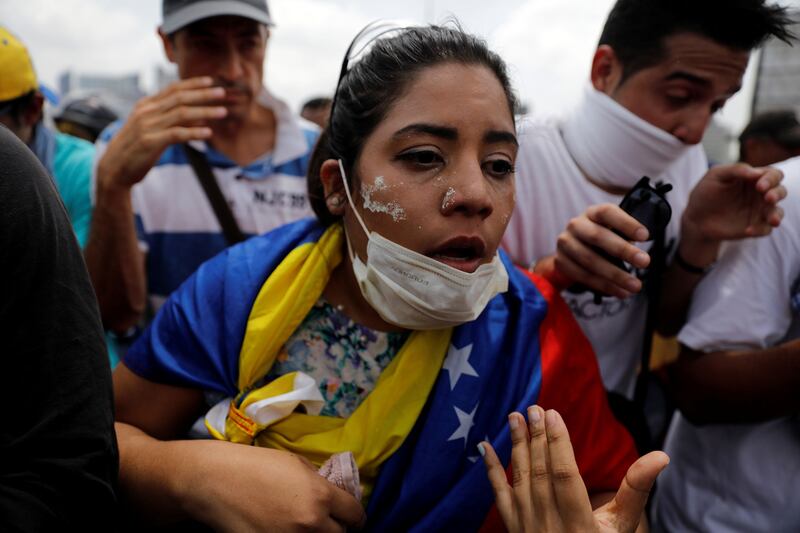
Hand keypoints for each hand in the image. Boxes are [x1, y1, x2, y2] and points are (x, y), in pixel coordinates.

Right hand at [96, 77, 227, 190]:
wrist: (113, 168)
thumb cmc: (136, 149)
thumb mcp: (153, 129)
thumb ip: (172, 120)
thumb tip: (200, 116)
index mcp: (146, 105)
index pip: (172, 89)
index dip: (192, 84)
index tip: (210, 80)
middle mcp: (146, 112)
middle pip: (180, 98)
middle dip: (203, 94)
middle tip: (222, 92)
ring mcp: (147, 126)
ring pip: (181, 114)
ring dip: (204, 112)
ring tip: (222, 112)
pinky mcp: (150, 142)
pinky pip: (176, 134)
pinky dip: (194, 132)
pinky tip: (208, 133)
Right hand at [181, 443, 365, 531]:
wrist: (213, 482)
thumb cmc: (254, 465)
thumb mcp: (296, 464)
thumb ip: (320, 483)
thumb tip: (335, 498)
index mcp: (320, 497)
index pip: (355, 516)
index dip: (354, 515)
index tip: (350, 516)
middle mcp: (310, 524)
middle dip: (337, 529)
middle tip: (328, 522)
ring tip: (305, 526)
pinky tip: (284, 530)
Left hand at [481, 406, 668, 532]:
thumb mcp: (623, 525)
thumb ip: (636, 489)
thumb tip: (661, 456)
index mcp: (580, 524)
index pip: (565, 475)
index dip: (558, 443)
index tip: (553, 414)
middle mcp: (550, 525)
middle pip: (541, 473)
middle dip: (537, 437)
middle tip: (534, 408)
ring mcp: (528, 527)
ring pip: (521, 479)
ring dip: (517, 446)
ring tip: (515, 417)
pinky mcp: (514, 528)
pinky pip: (499, 496)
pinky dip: (491, 470)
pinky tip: (485, 447)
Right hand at [554, 204, 651, 298]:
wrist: (573, 249)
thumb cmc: (602, 238)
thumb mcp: (613, 231)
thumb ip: (626, 236)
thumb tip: (642, 254)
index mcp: (592, 213)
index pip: (607, 212)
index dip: (626, 223)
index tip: (645, 236)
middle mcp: (576, 225)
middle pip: (598, 236)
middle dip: (623, 250)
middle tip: (645, 262)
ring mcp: (565, 243)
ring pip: (590, 260)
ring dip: (615, 275)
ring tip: (635, 285)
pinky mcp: (561, 261)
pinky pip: (583, 276)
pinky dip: (603, 286)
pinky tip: (620, 291)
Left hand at [680, 164, 785, 263]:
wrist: (695, 217)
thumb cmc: (706, 192)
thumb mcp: (716, 175)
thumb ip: (736, 169)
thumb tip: (757, 172)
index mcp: (754, 179)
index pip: (773, 175)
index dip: (771, 178)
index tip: (759, 186)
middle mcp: (760, 195)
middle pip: (780, 191)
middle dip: (777, 194)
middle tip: (768, 198)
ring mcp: (758, 212)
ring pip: (777, 212)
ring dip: (776, 214)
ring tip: (771, 220)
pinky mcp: (754, 227)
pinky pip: (765, 229)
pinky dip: (760, 229)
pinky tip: (748, 230)